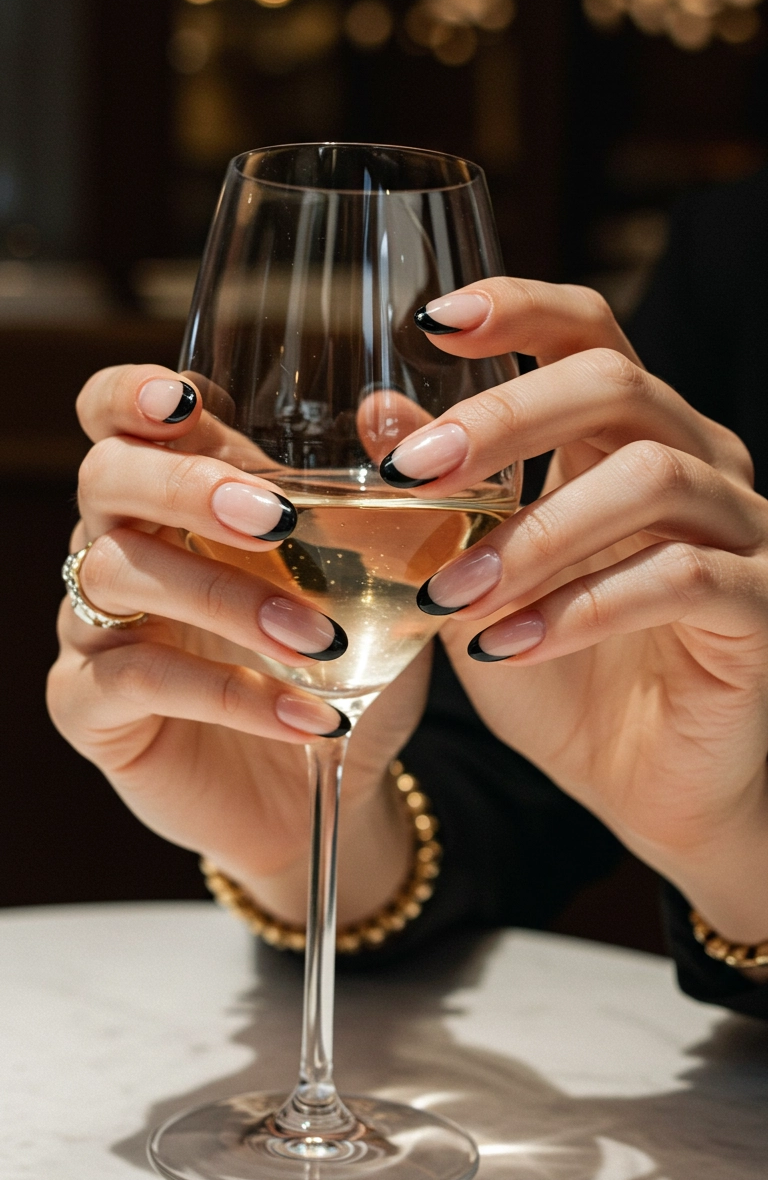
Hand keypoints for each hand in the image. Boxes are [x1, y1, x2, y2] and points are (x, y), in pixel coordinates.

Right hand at [47, 366, 429, 923]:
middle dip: (186, 486)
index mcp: (174, 499)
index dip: (129, 394)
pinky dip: (232, 694)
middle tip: (275, 521)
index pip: (115, 418)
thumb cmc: (342, 666)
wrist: (324, 785)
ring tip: (319, 640)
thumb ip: (381, 504)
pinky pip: (140, 680)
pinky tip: (310, 715)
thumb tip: (386, 414)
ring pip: (119, 575)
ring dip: (226, 599)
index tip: (183, 401)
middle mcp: (118, 547)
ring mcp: (93, 627)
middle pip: (105, 477)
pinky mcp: (89, 707)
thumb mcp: (378, 583)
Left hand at [383, 280, 767, 942]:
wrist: (647, 789)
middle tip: (414, 471)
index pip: (587, 336)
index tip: (430, 319)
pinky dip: (585, 607)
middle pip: (618, 383)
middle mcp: (696, 463)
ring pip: (650, 478)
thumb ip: (443, 507)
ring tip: (452, 594)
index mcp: (626, 441)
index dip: (518, 308)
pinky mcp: (761, 607)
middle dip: (505, 417)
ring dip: (536, 532)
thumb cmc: (565, 679)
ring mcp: (741, 531)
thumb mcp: (479, 588)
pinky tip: (510, 646)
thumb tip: (378, 413)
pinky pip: (684, 578)